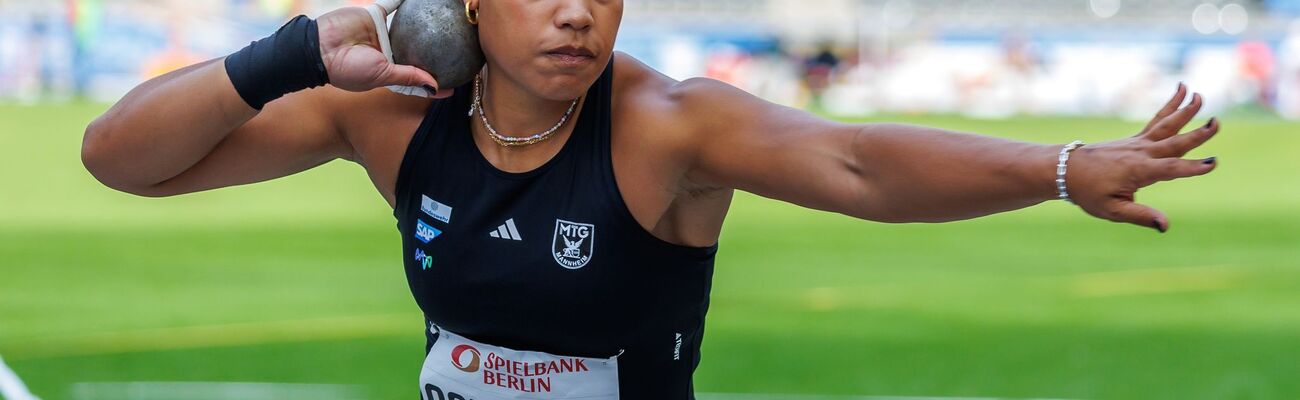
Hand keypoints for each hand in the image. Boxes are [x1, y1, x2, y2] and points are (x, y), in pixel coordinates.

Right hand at [316, 5, 448, 95]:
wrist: (319, 48)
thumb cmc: (348, 70)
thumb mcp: (381, 76)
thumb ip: (407, 77)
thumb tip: (435, 86)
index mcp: (389, 70)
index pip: (416, 78)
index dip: (434, 82)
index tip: (456, 86)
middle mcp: (388, 51)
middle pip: (416, 49)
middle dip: (435, 50)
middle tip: (458, 47)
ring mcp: (381, 32)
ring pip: (409, 25)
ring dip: (425, 21)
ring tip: (446, 17)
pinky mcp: (374, 14)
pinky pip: (394, 3)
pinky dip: (406, 0)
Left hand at [1066, 84, 1218, 231]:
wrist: (1065, 170)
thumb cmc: (1088, 193)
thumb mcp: (1112, 210)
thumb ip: (1140, 215)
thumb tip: (1165, 225)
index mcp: (1138, 171)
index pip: (1170, 169)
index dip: (1192, 167)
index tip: (1212, 163)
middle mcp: (1140, 153)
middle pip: (1174, 142)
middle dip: (1197, 134)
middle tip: (1217, 123)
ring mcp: (1138, 143)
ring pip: (1166, 125)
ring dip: (1184, 110)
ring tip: (1199, 96)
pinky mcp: (1135, 139)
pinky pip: (1157, 120)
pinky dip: (1170, 106)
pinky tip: (1182, 91)